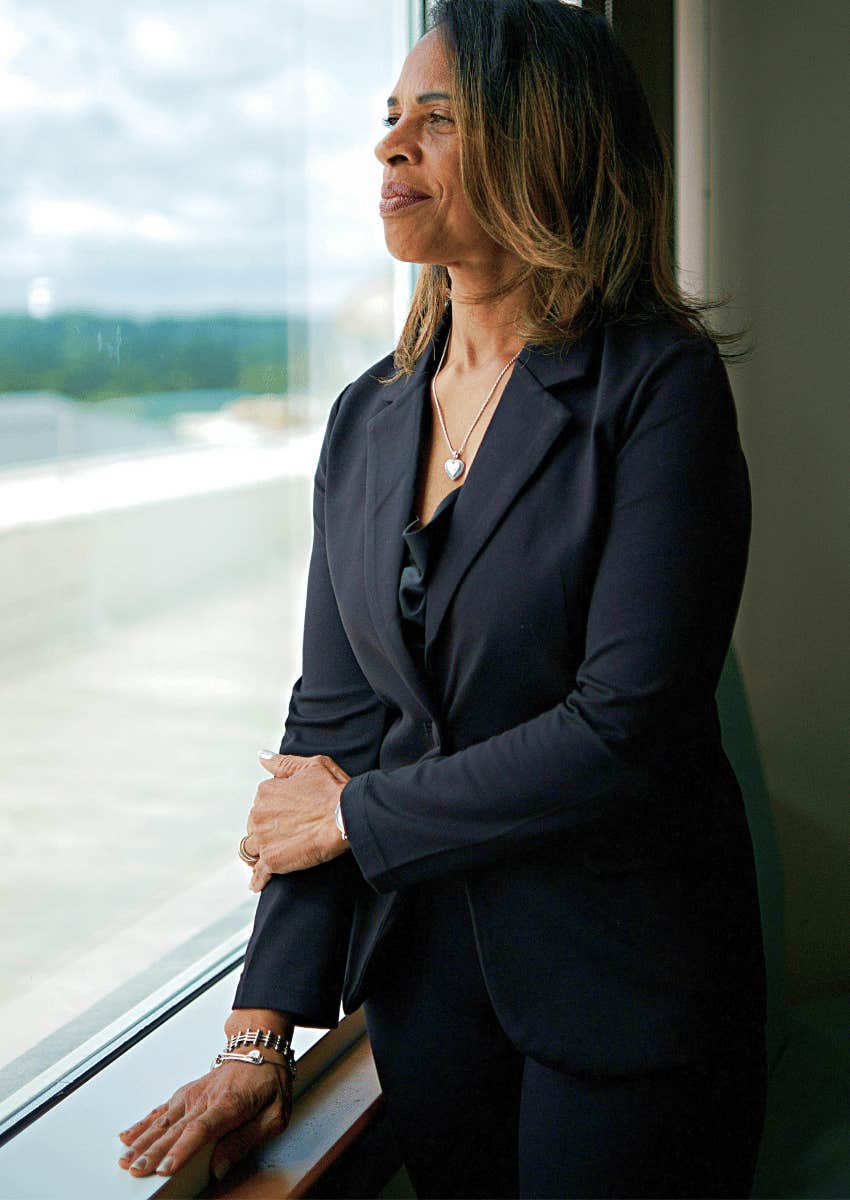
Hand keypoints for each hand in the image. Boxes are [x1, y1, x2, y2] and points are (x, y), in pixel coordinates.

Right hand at [117, 1057, 291, 1182]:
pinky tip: (128, 1136)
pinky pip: (161, 1109)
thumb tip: (221, 1167)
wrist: (259, 1047)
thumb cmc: (269, 1080)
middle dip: (154, 1151)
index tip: (165, 1168)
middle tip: (137, 1170)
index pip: (201, 1129)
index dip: (182, 1150)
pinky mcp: (186, 1093)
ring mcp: (193, 1094)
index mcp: (229, 1104)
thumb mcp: (275, 1114)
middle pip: (176, 1129)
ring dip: (143, 1140)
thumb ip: (247, 1140)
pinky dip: (143, 1123)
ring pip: (163, 1120)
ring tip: (126, 1159)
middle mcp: (206, 1098)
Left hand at [244, 752, 350, 891]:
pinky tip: (258, 884)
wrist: (345, 817)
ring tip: (266, 859)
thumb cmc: (333, 789)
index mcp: (266, 791)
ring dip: (257, 853)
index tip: (288, 814)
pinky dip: (258, 880)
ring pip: (251, 848)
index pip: (261, 801)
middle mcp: (258, 814)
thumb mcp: (311, 766)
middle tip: (284, 835)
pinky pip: (259, 874)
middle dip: (265, 829)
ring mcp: (263, 839)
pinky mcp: (272, 861)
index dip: (275, 808)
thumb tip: (261, 757)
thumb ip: (283, 763)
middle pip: (253, 825)